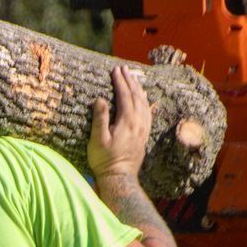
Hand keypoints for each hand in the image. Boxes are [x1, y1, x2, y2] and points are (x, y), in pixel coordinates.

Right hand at [88, 65, 150, 181]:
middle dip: (129, 80)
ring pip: (144, 103)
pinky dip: (145, 101)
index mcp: (127, 121)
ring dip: (138, 88)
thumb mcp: (98, 140)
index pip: (124, 96)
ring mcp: (143, 129)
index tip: (115, 70)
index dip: (120, 82)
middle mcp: (138, 123)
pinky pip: (148, 112)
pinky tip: (144, 98)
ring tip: (133, 78)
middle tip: (123, 68)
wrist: (120, 177)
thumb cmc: (105, 160)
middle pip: (136, 96)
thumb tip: (100, 99)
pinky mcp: (144, 135)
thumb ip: (100, 119)